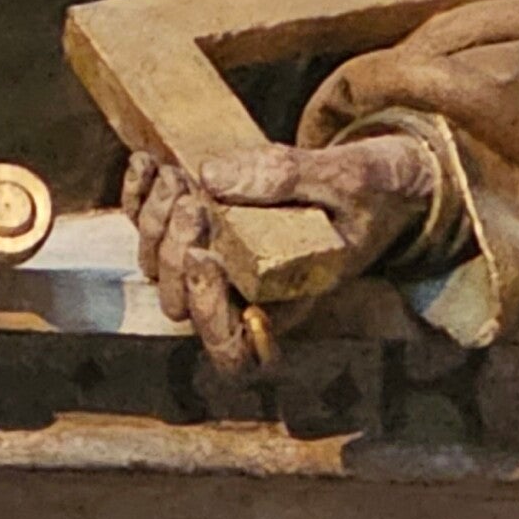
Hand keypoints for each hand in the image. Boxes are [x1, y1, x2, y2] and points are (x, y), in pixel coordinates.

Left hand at [122, 132, 438, 376]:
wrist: (381, 176)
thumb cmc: (373, 191)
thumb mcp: (348, 178)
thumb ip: (287, 177)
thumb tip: (211, 177)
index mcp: (290, 304)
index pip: (238, 354)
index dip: (210, 321)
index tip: (213, 260)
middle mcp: (248, 295)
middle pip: (185, 305)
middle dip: (178, 253)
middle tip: (196, 203)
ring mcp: (219, 263)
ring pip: (160, 268)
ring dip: (155, 223)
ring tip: (177, 176)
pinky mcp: (200, 227)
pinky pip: (149, 227)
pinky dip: (138, 197)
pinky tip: (146, 163)